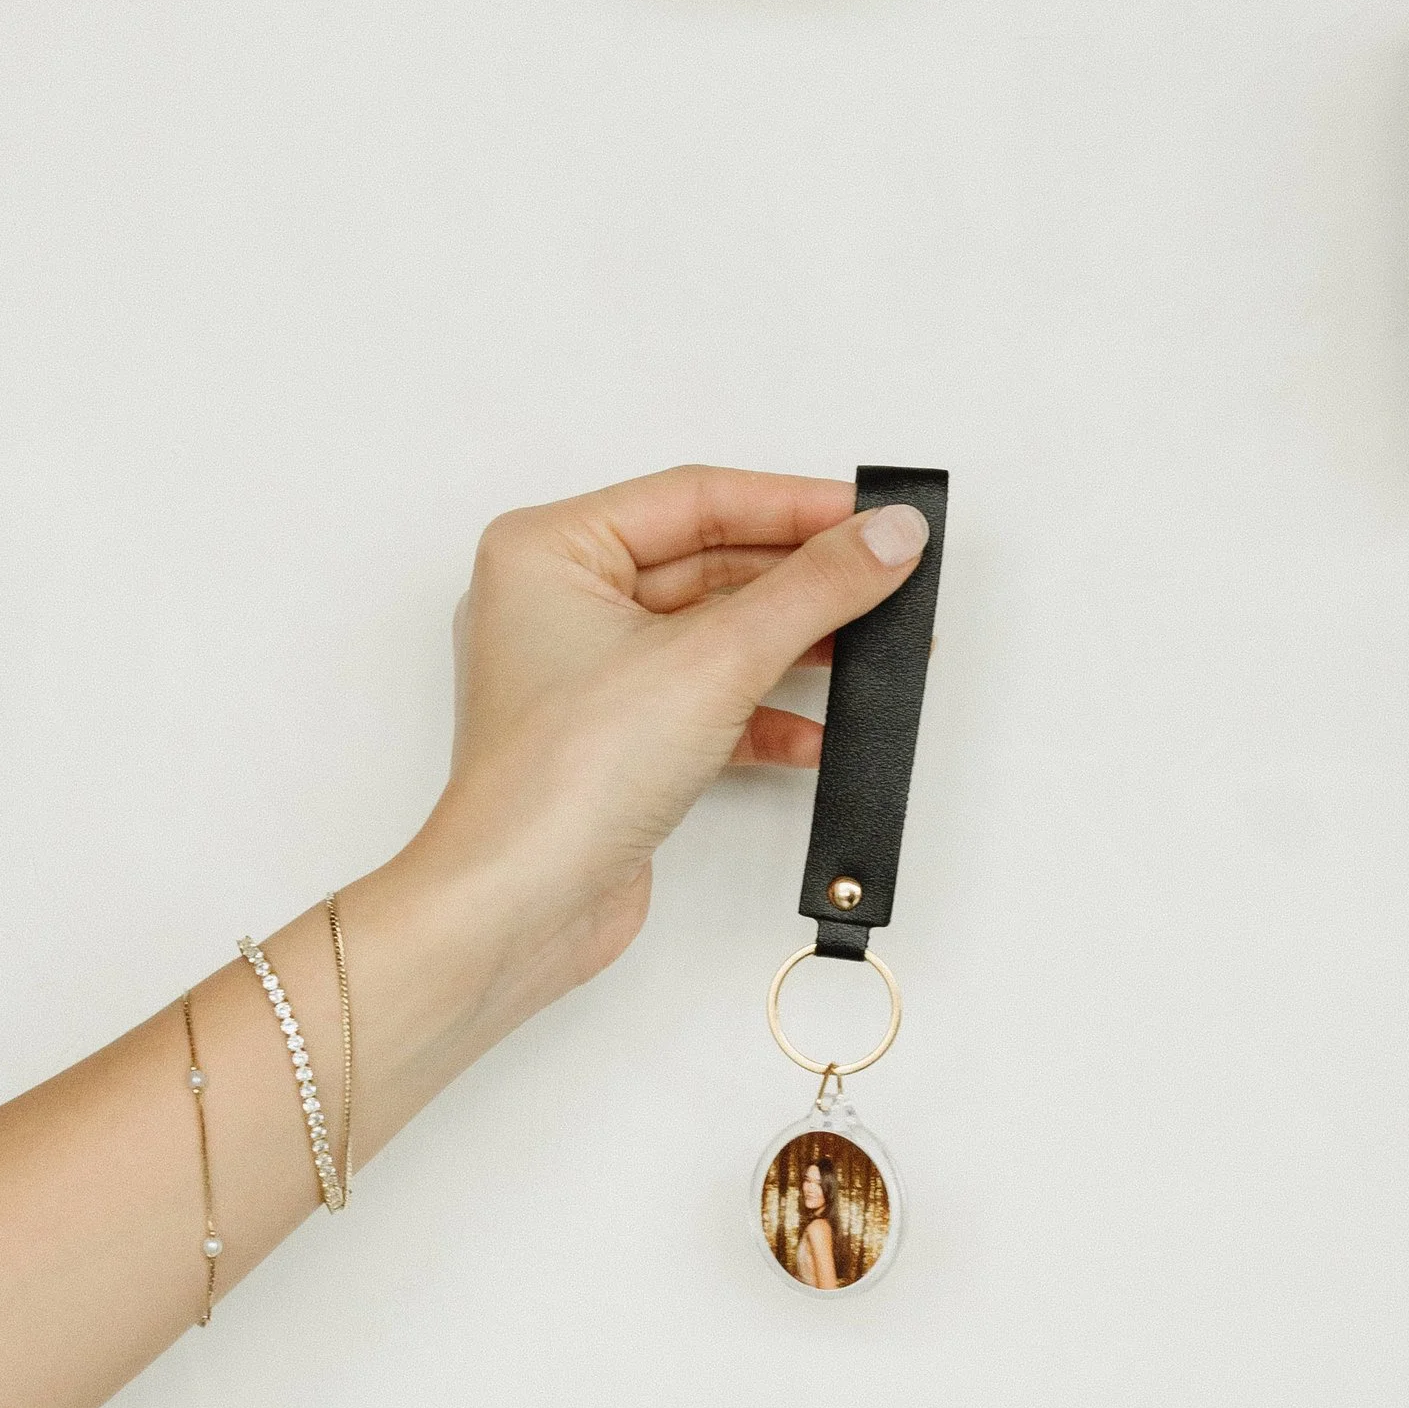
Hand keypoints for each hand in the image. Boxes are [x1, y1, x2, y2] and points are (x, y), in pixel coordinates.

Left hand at [406, 464, 929, 1005]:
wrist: (519, 909)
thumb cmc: (561, 780)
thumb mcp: (714, 662)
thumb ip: (814, 589)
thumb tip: (889, 535)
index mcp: (549, 550)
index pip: (696, 498)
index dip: (795, 504)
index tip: (874, 515)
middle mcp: (558, 602)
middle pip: (710, 561)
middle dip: (804, 579)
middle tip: (888, 576)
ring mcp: (586, 674)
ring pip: (714, 633)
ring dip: (794, 645)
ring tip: (873, 648)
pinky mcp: (615, 738)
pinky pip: (707, 698)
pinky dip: (764, 713)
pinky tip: (817, 732)